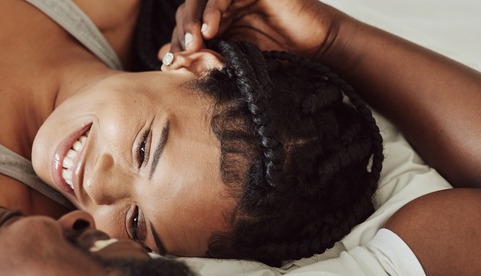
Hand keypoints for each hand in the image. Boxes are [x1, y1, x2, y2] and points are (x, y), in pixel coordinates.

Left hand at [166, 0, 341, 57]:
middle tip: (180, 54)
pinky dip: (213, 10)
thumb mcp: (234, 64)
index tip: (170, 64)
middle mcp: (223, 8)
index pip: (186, 28)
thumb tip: (163, 58)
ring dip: (192, 21)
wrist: (316, 50)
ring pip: (201, 1)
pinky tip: (210, 30)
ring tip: (193, 43)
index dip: (175, 44)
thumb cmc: (281, 59)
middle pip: (188, 12)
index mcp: (217, 25)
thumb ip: (203, 58)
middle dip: (180, 33)